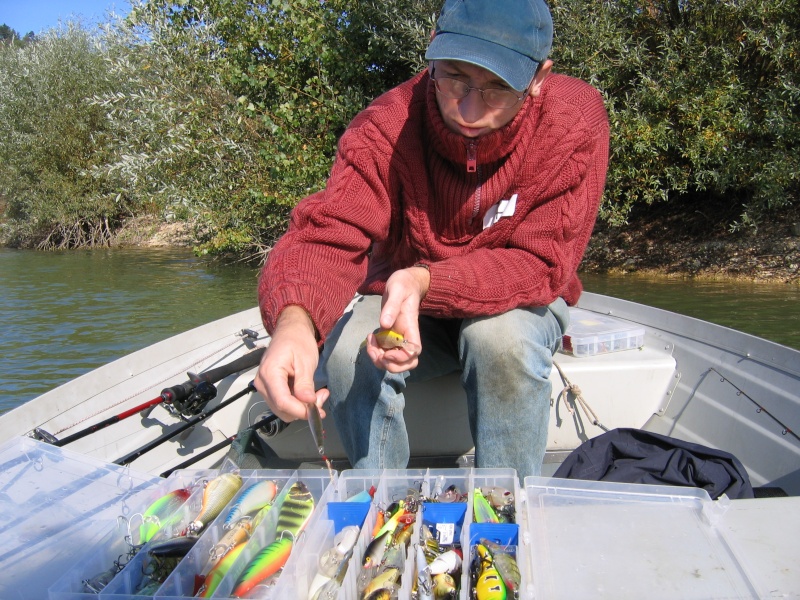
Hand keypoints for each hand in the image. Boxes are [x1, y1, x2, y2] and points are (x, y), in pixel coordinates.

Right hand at [253, 306, 328, 422]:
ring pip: (283, 409)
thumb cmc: (298, 341)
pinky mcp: (269, 388)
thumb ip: (305, 384)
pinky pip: (283, 403)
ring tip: (318, 394)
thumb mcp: (306, 361)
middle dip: (303, 409)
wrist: (290, 331)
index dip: (300, 411)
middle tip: (322, 396)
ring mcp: (264, 386)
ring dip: (301, 407)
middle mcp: (262, 382)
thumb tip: (308, 402)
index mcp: (270, 373)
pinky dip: (297, 403)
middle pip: (282, 408)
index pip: (282, 401)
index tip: (318, 412)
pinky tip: (308, 393)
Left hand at [365, 265, 429, 372]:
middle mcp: (406, 337)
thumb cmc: (403, 284)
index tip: (386, 353)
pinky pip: (384, 352)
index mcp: (411, 328)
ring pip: (393, 361)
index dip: (401, 359)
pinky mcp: (389, 336)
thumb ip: (392, 306)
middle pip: (406, 364)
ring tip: (370, 343)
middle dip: (389, 365)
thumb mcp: (397, 290)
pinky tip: (370, 337)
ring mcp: (397, 338)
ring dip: (379, 360)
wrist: (403, 282)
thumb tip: (384, 324)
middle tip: (375, 352)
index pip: (413, 352)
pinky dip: (375, 351)